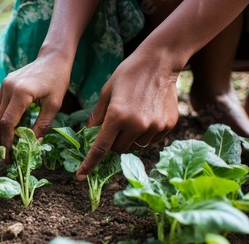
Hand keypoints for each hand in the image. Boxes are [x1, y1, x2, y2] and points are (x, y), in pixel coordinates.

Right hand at [0, 54, 70, 160]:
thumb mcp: (54, 105)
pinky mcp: (4, 85)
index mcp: (21, 93)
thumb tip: (34, 145)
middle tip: (5, 157)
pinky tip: (4, 132)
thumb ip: (43, 125)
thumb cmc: (57, 80)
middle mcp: (8, 88)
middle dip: (1, 140)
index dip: (7, 141)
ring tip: (3, 147)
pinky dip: (0, 121)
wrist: (52, 58)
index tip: (10, 155)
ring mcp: (4, 85)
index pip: (7, 122)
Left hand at [76, 54, 179, 179]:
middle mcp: (137, 125)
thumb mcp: (107, 91)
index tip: (80, 176)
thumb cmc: (128, 74)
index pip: (100, 148)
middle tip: (114, 126)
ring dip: (130, 138)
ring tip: (133, 115)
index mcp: (117, 117)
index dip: (89, 164)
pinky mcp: (168, 125)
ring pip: (135, 146)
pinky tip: (146, 114)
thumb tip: (89, 132)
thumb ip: (97, 115)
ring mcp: (154, 126)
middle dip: (112, 142)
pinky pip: (151, 139)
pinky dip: (145, 133)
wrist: (160, 62)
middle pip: (118, 149)